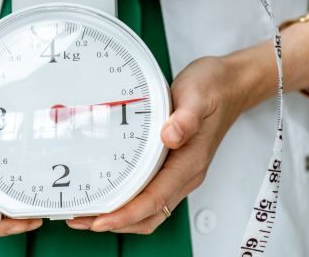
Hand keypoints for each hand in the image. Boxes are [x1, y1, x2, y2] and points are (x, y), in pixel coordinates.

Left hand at [67, 55, 252, 234]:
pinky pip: (150, 195)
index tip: (100, 220)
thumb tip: (170, 135)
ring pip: (149, 210)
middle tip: (80, 219)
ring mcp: (179, 172)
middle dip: (115, 222)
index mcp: (190, 162)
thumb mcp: (198, 95)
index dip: (126, 214)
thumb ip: (185, 117)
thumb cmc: (213, 89)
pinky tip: (109, 193)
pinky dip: (127, 202)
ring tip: (87, 212)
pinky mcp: (173, 165)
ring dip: (119, 217)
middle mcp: (185, 174)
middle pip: (148, 215)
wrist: (229, 85)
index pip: (155, 200)